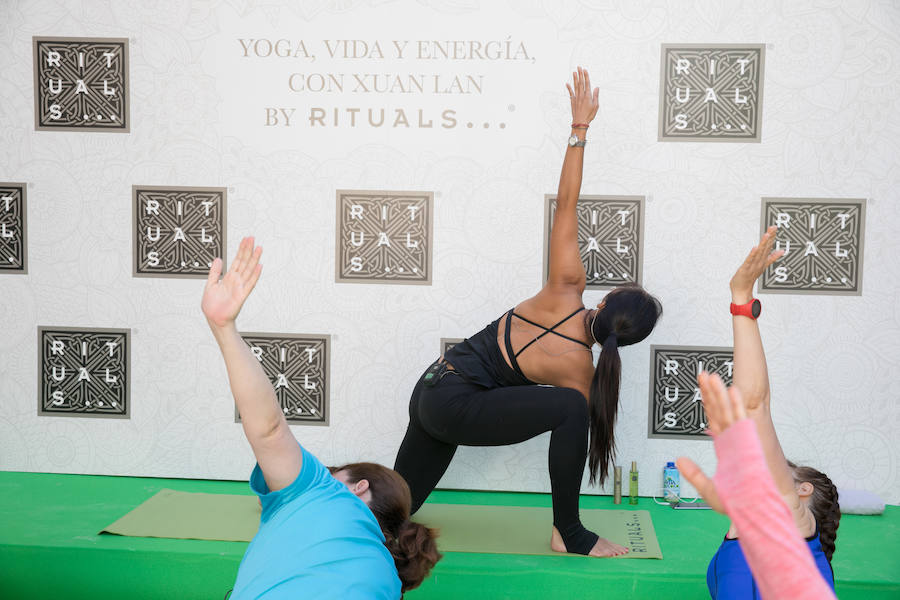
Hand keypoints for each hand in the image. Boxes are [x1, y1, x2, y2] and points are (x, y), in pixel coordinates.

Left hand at [201, 236, 262, 328]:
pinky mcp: (241, 295)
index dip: (241, 250)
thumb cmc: (212, 306)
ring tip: (259, 248)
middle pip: (244, 262)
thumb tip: (218, 259)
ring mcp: (240, 287)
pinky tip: (259, 266)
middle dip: (248, 250)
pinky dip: (255, 275)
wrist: (214, 318)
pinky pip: (250, 283)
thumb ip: (215, 272)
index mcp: (228, 278)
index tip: (245, 240)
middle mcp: (236, 280)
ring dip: (254, 259)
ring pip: (248, 270)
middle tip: (252, 238)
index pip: (237, 260)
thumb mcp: (210, 284)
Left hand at [566, 66, 598, 125]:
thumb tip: (596, 88)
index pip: (587, 84)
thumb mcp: (596, 106)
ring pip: (575, 86)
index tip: (585, 70)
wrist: (580, 122)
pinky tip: (567, 83)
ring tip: (574, 72)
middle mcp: (581, 95)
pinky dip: (568, 88)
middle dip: (580, 74)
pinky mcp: (572, 101)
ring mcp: (576, 98)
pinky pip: (570, 93)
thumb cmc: (589, 115)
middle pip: (581, 83)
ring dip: (575, 79)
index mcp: (588, 96)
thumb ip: (596, 96)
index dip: (586, 76)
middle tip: (579, 67)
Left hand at [675, 372, 747, 513]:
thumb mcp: (708, 489)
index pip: (714, 421)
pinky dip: (736, 405)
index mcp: (725, 449)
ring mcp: (741, 441)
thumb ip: (694, 473)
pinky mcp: (748, 443)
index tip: (702, 389)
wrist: (754, 513)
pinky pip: (741, 420)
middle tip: (704, 374)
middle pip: (720, 411)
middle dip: (712, 393)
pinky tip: (732, 389)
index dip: (708, 404)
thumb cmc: (736, 504)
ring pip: (728, 412)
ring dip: (721, 393)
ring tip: (713, 375)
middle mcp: (733, 441)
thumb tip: (678, 460)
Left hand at [730, 225, 783, 302]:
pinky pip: (749, 260)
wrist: (742, 290)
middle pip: (765, 248)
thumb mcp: (762, 265)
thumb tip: (781, 251)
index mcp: (763, 261)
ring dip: (763, 244)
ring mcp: (753, 266)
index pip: (769, 247)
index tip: (775, 228)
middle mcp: (759, 262)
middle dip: (769, 237)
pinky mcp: (745, 269)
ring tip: (767, 234)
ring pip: (759, 253)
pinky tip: (755, 248)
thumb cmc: (749, 277)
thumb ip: (772, 257)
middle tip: (773, 227)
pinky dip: (752, 254)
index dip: (772, 237)